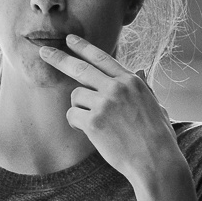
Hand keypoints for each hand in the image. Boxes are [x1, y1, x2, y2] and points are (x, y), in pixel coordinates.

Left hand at [39, 34, 199, 200]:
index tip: (69, 39)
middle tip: (43, 51)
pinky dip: (76, 123)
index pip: (102, 58)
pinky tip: (90, 132)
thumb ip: (144, 87)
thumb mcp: (156, 104)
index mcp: (132, 81)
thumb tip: (140, 70)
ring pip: (76, 96)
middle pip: (80, 68)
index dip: (83, 47)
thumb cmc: (158, 137)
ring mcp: (104, 104)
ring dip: (79, 108)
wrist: (156, 161)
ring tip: (94, 122)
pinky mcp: (94, 122)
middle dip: (59, 59)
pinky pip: (72, 115)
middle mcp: (116, 88)